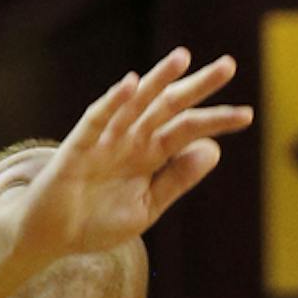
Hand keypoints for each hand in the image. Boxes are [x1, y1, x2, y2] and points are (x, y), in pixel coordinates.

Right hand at [0, 51, 253, 277]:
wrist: (50, 240)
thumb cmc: (96, 223)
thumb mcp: (146, 208)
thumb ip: (176, 180)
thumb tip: (213, 150)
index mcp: (150, 155)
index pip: (189, 130)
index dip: (216, 121)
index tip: (247, 114)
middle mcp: (131, 139)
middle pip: (169, 106)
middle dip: (197, 86)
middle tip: (229, 65)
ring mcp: (105, 139)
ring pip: (137, 103)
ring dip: (159, 80)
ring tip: (183, 58)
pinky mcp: (78, 146)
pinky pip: (98, 118)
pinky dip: (114, 101)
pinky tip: (132, 84)